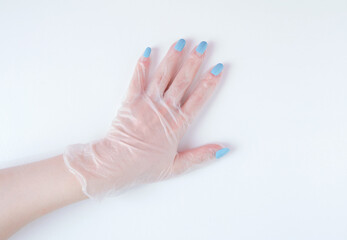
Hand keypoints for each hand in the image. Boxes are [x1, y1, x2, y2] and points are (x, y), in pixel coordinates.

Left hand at [64, 39, 228, 198]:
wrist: (116, 164)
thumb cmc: (144, 167)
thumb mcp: (176, 167)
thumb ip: (201, 156)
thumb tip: (223, 150)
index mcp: (177, 124)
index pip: (199, 98)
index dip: (210, 82)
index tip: (218, 68)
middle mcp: (164, 109)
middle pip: (183, 81)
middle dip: (194, 61)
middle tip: (203, 46)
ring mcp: (147, 103)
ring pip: (164, 75)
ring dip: (173, 57)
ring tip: (182, 42)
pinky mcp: (130, 101)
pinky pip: (137, 79)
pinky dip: (143, 65)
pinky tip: (148, 52)